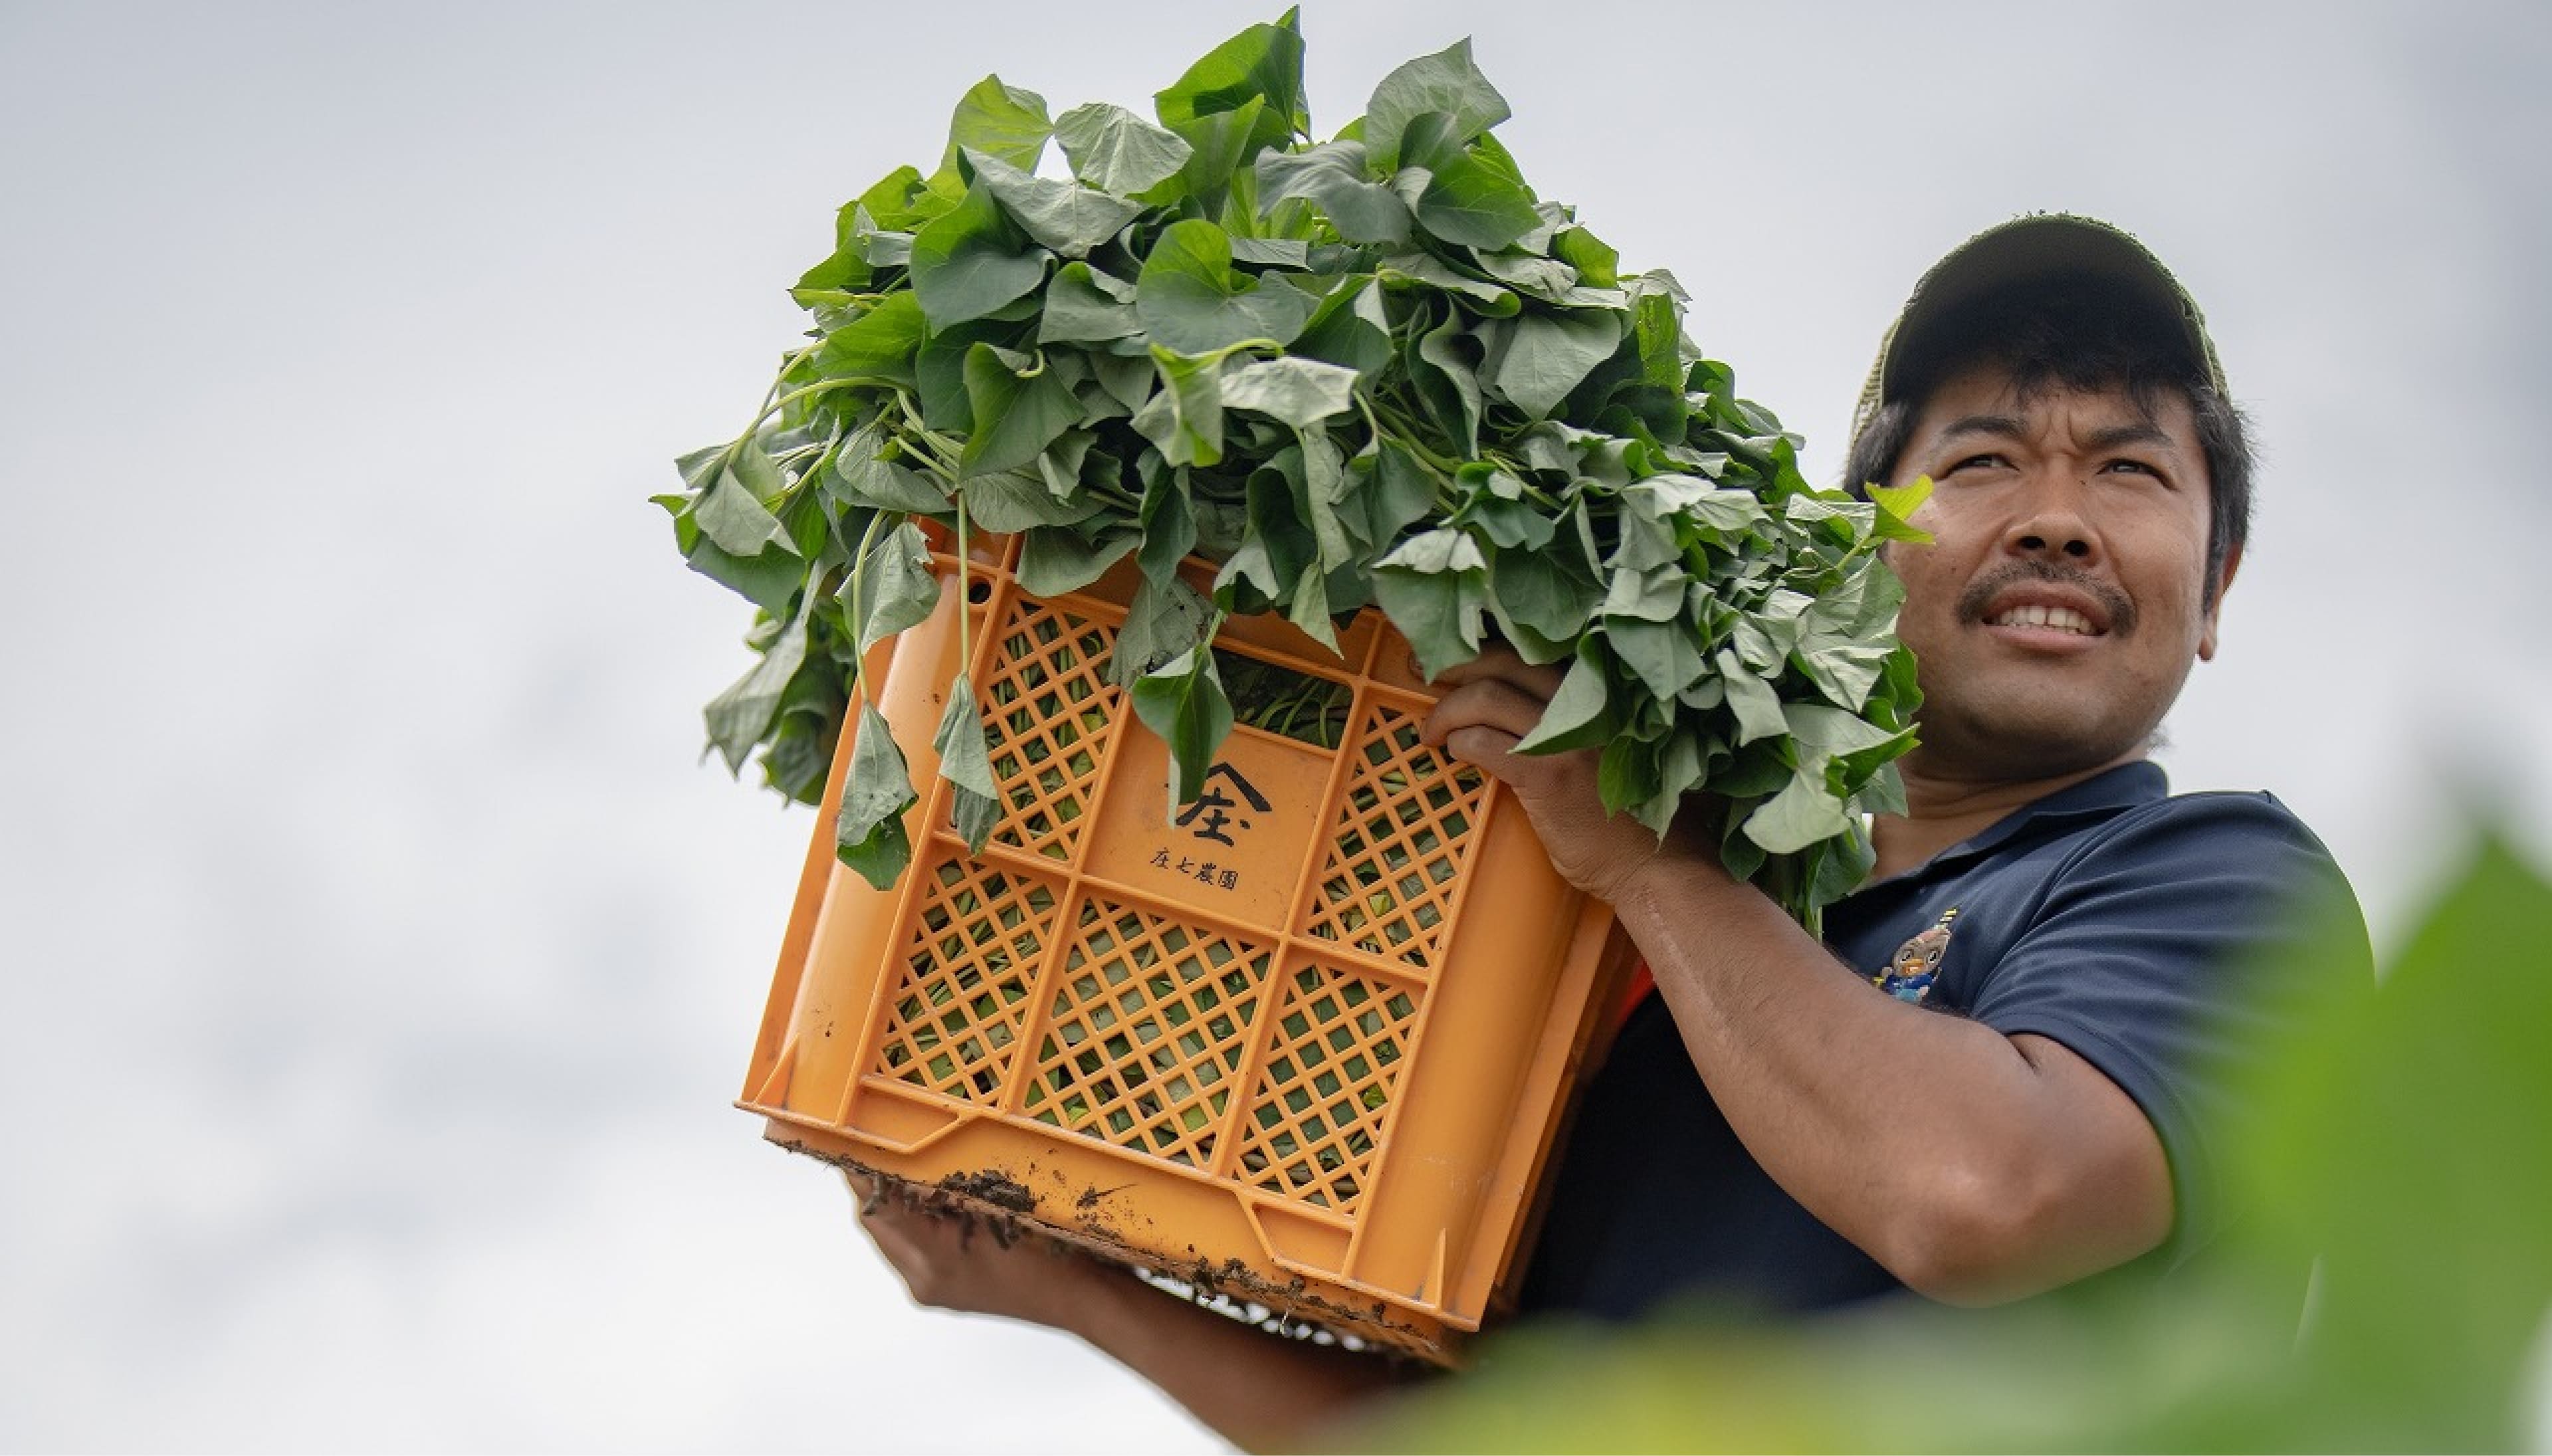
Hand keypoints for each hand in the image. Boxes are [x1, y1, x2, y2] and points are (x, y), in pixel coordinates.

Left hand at [848, 1170, 1109, 1327]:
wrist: (1084, 1301)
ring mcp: (931, 1290)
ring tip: (900, 1166)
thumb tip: (909, 1150)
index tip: (848, 1138)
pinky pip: (909, 1251)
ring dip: (890, 1203)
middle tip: (874, 1144)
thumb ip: (952, 1182)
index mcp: (935, 1257)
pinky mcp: (942, 1293)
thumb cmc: (1054, 1248)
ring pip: (890, 1237)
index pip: (877, 1206)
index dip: (859, 1170)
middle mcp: (923, 1279)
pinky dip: (910, 1222)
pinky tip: (930, 1200)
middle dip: (871, 1184)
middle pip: (876, 1224)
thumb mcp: (1004, 1202)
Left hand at [1417, 647, 1717, 904]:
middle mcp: (1583, 703)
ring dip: (1446, 711)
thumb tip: (1515, 708)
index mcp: (1597, 692)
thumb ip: (1572, 721)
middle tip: (1425, 677)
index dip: (1486, 649)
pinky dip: (1460, 743)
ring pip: (1486, 697)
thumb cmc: (1629, 814)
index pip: (1531, 650)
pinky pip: (1484, 743)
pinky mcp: (1548, 774)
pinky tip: (1454, 754)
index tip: (1455, 657)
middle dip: (1455, 665)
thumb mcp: (1606, 749)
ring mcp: (1565, 737)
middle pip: (1502, 661)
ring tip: (1432, 732)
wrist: (1654, 864)